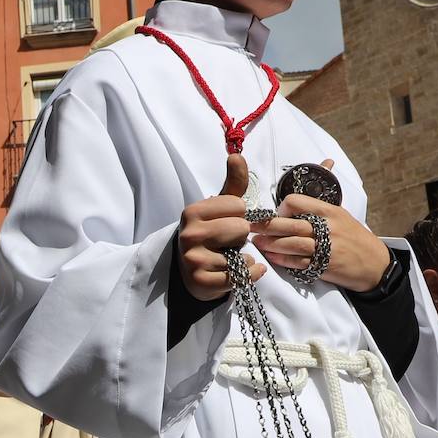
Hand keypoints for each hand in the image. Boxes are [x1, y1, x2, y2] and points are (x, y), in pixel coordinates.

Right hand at [177, 153, 265, 300]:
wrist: (190, 271)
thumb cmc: (210, 234)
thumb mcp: (220, 208)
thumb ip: (233, 184)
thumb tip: (237, 155)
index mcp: (193, 211)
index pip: (239, 206)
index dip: (240, 216)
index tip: (227, 222)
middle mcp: (189, 234)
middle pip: (241, 229)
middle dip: (241, 237)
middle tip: (227, 242)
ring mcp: (193, 260)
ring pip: (241, 255)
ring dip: (243, 258)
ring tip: (227, 257)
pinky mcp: (201, 282)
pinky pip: (240, 277)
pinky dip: (248, 275)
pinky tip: (238, 271)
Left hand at [251, 161, 390, 292]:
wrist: (376, 265)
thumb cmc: (356, 237)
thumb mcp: (342, 214)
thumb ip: (322, 201)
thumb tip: (323, 165)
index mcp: (330, 211)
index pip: (296, 202)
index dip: (281, 209)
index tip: (276, 214)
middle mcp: (328, 228)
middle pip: (290, 224)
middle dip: (267, 226)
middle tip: (251, 227)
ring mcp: (327, 248)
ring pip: (292, 244)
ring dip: (271, 244)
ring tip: (258, 242)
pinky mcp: (325, 267)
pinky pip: (299, 263)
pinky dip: (283, 260)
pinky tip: (272, 257)